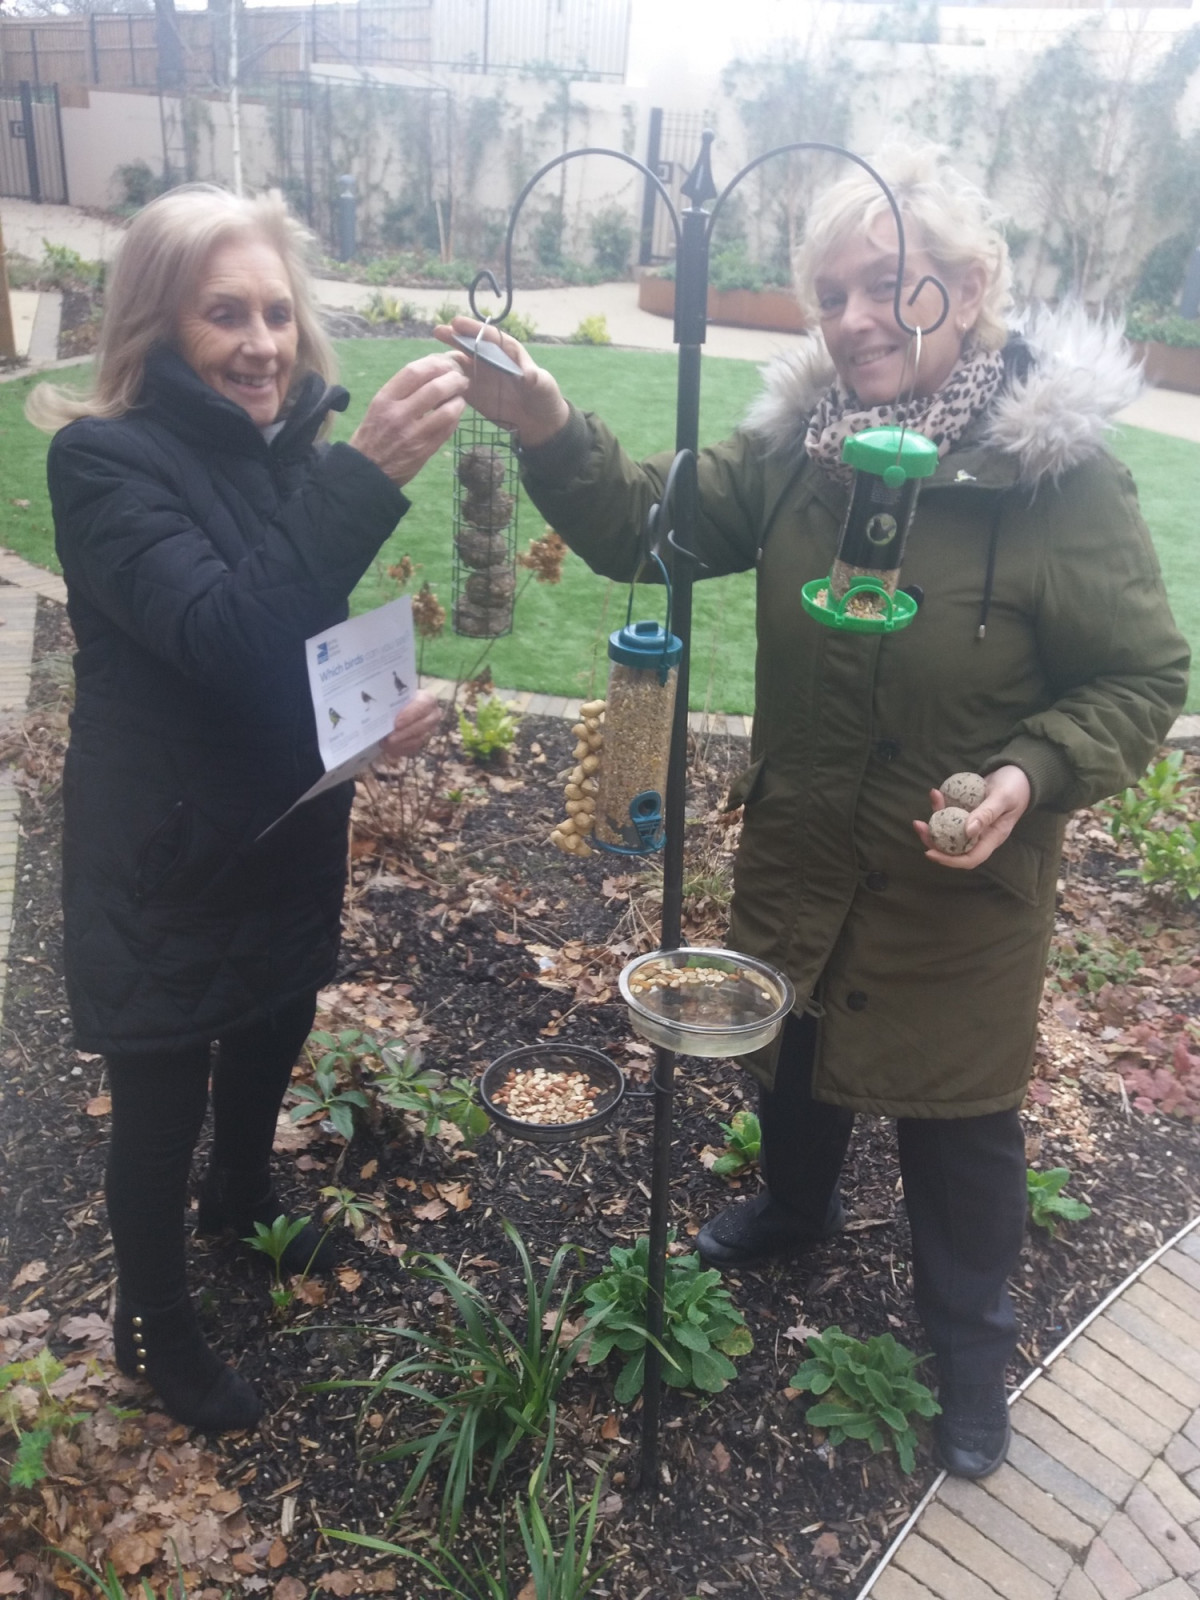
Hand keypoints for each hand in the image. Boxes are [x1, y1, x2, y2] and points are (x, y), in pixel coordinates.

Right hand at [349, 354, 469, 485]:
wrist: (366, 472)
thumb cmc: (373, 434)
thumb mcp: (379, 406)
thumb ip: (403, 389)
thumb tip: (432, 368)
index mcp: (384, 399)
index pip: (414, 371)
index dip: (436, 362)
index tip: (446, 361)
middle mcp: (398, 414)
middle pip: (435, 387)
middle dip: (454, 378)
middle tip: (460, 378)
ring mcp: (413, 434)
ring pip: (447, 409)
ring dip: (459, 399)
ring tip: (460, 396)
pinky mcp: (425, 451)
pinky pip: (448, 429)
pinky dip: (456, 417)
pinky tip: (455, 413)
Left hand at [378, 690, 441, 760]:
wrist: (401, 708)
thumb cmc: (398, 700)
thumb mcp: (396, 696)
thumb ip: (391, 701)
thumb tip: (380, 708)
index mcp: (428, 699)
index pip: (423, 706)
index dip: (410, 715)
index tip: (396, 723)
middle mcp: (433, 715)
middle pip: (422, 726)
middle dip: (404, 733)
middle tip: (389, 738)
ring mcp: (430, 729)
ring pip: (418, 739)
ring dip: (401, 743)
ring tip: (386, 743)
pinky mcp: (424, 741)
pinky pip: (414, 748)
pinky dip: (401, 749)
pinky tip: (389, 748)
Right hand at [434, 317, 570, 445]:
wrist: (539, 422)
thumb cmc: (544, 398)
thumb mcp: (544, 386)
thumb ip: (535, 379)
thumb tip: (528, 375)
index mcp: (508, 352)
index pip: (489, 336)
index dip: (474, 329)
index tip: (458, 323)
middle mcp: (491, 361)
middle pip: (470, 346)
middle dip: (454, 338)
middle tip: (438, 331)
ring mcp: (481, 377)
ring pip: (460, 365)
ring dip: (446, 361)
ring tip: (431, 359)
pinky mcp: (474, 394)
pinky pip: (457, 386)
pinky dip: (446, 383)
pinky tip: (433, 383)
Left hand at [913, 764, 1031, 869]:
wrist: (1020, 773)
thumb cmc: (1016, 787)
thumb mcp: (1003, 798)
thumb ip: (986, 814)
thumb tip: (967, 831)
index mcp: (992, 837)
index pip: (970, 858)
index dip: (949, 860)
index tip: (929, 852)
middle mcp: (981, 834)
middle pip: (953, 847)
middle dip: (933, 839)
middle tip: (919, 825)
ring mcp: (973, 823)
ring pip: (949, 829)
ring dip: (935, 819)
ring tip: (932, 797)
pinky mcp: (967, 811)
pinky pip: (950, 813)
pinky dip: (942, 805)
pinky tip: (937, 792)